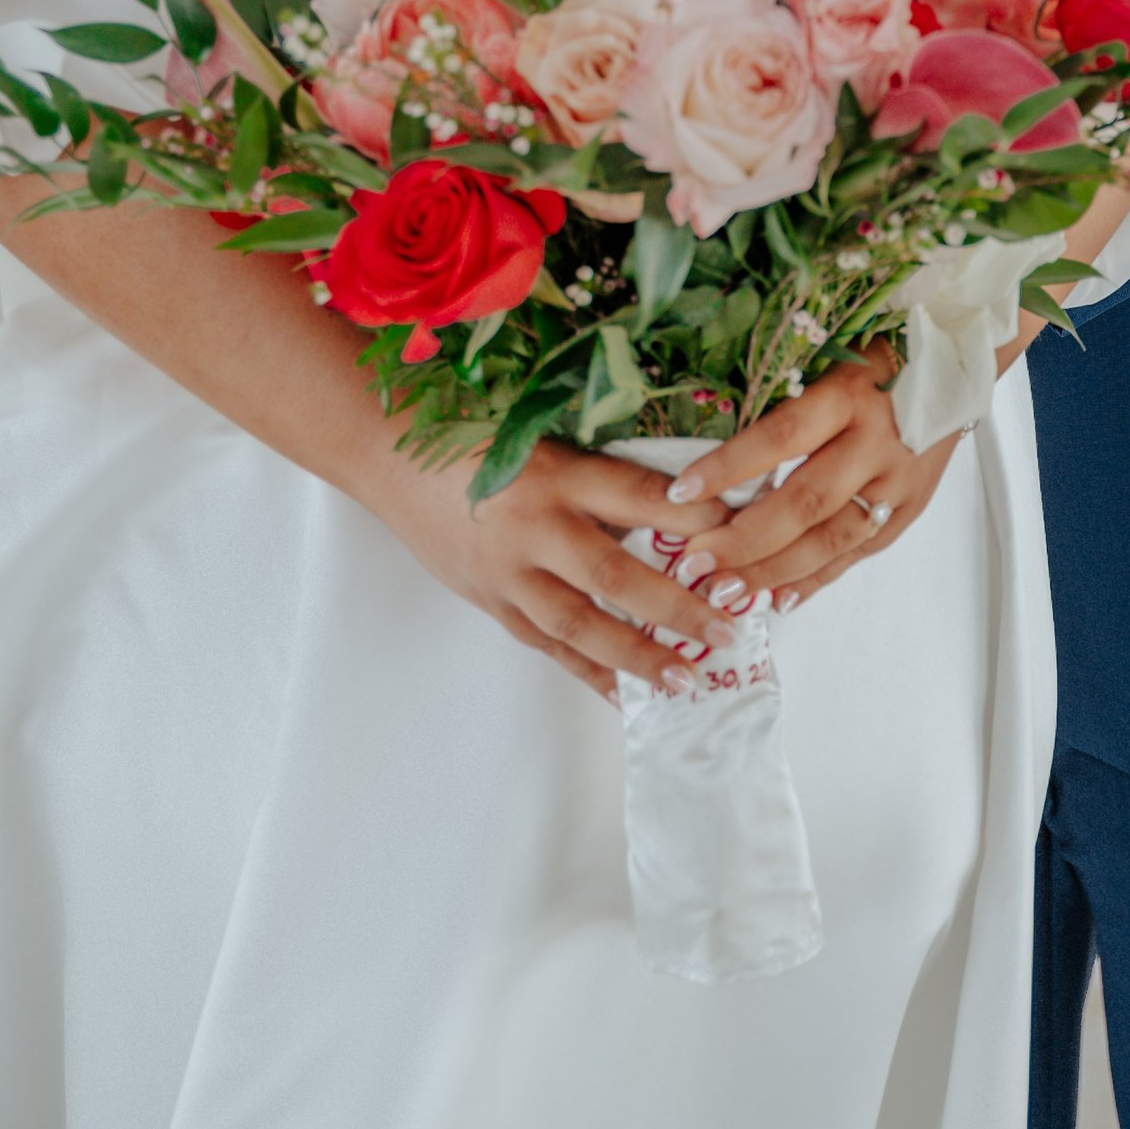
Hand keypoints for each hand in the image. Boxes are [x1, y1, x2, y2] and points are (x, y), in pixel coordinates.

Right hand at [350, 427, 735, 704]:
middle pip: (613, 575)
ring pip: (579, 626)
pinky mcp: (491, 601)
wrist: (389, 453)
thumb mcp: (541, 434)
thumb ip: (602, 471)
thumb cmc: (474, 433)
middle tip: (728, 631)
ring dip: (636, 657)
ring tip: (685, 681)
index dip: (690, 513)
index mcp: (554, 473)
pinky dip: (589, 673)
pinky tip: (626, 695)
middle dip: (675, 607)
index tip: (740, 529)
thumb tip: (683, 498)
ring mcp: (508, 573)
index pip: (635, 494)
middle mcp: (533, 527)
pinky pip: (548, 645)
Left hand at [665, 353, 963, 612]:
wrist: (955, 369)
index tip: (679, 491)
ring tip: (725, 593)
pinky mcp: (910, 509)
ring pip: (831, 539)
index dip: (728, 466)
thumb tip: (713, 459)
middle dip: (744, 541)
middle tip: (693, 565)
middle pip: (804, 502)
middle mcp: (876, 442)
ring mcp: (898, 483)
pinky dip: (816, 580)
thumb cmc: (871, 361)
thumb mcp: (827, 362)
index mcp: (848, 396)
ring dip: (774, 571)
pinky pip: (857, 554)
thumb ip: (783, 406)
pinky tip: (779, 599)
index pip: (780, 436)